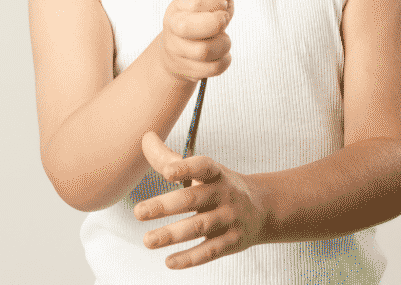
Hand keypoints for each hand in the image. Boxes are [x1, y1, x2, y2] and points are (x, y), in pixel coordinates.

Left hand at [135, 131, 267, 269]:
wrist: (262, 208)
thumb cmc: (220, 185)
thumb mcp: (203, 170)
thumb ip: (171, 158)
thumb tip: (145, 138)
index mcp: (216, 173)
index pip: (203, 166)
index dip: (186, 168)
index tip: (166, 172)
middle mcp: (224, 194)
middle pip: (193, 199)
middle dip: (165, 206)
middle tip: (138, 212)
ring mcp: (230, 218)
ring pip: (199, 227)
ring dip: (172, 235)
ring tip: (147, 241)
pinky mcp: (232, 241)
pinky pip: (210, 251)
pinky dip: (190, 258)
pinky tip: (169, 262)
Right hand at [158, 0, 236, 84]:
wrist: (181, 50)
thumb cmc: (202, 19)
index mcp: (179, 3)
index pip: (195, 3)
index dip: (216, 4)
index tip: (221, 5)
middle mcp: (172, 25)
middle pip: (188, 28)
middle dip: (215, 24)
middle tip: (223, 21)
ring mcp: (177, 49)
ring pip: (204, 51)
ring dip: (223, 44)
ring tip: (222, 38)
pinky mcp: (186, 69)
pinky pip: (212, 68)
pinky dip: (224, 60)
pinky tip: (220, 54)